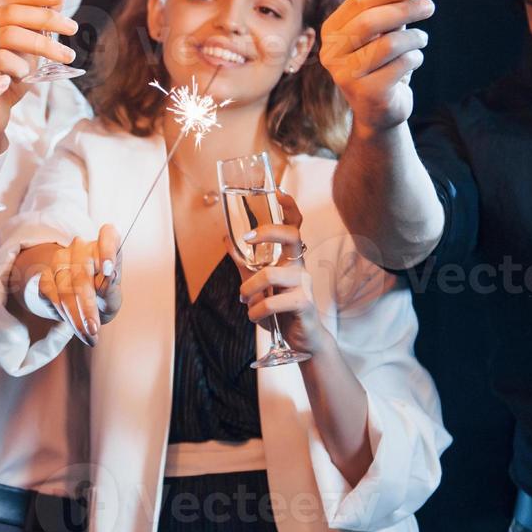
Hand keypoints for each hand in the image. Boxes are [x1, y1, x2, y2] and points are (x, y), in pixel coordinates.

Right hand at [0, 0, 77, 153]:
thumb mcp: (28, 47)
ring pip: (11, 34)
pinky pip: (1, 59)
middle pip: (13, 12)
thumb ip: (37, 25)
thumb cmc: (9, 75)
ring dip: (44, 44)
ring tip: (67, 55)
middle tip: (73, 28)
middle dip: (47, 18)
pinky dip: (21, 65)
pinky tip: (26, 74)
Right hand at [13, 223, 122, 345]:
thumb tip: (108, 278)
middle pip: (82, 274)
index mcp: (105, 245)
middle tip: (93, 329)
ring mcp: (60, 259)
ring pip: (64, 288)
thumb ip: (111, 290)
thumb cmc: (103, 297)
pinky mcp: (45, 275)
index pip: (108, 235)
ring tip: (86, 335)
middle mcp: (81, 247)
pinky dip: (62, 314)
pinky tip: (72, 324)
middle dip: (87, 306)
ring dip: (74, 315)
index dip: (107, 250)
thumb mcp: (113, 297)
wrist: (78, 303)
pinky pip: (51, 296)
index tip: (109, 270)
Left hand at [236, 193, 329, 353]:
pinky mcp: (305, 304)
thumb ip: (244, 262)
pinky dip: (256, 311)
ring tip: (246, 301)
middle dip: (267, 232)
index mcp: (290, 259)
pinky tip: (255, 317)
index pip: (295, 226)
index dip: (289, 207)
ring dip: (249, 290)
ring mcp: (305, 284)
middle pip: (291, 235)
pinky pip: (271, 302)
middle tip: (247, 239)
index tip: (278, 191)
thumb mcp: (259, 283)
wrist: (302, 340)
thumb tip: (226, 238)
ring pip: (269, 275)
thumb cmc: (281, 308)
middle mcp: (300, 266)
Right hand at [319, 0, 433, 136]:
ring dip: (414, 38)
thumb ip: (392, 11)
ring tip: (421, 39)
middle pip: (369, 22)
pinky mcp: (366, 93)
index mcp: (332, 32)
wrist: (379, 110)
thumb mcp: (384, 34)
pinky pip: (401, 65)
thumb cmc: (382, 64)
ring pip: (389, 44)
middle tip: (429, 5)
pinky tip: (413, 62)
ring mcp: (345, 75)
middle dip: (403, 10)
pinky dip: (414, 59)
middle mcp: (331, 53)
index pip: (357, 3)